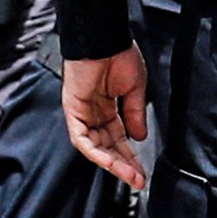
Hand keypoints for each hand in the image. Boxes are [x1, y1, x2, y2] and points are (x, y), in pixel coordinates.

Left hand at [63, 47, 147, 190]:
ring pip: (96, 148)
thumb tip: (140, 137)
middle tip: (137, 179)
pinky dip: (95, 151)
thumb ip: (136, 113)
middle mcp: (95, 114)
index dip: (131, 155)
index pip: (120, 138)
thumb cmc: (119, 54)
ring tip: (129, 175)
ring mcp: (83, 114)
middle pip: (108, 147)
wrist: (105, 38)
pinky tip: (109, 161)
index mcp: (110, 107)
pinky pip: (82, 139)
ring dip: (112, 163)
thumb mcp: (136, 87)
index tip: (142, 170)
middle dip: (124, 164)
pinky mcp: (73, 112)